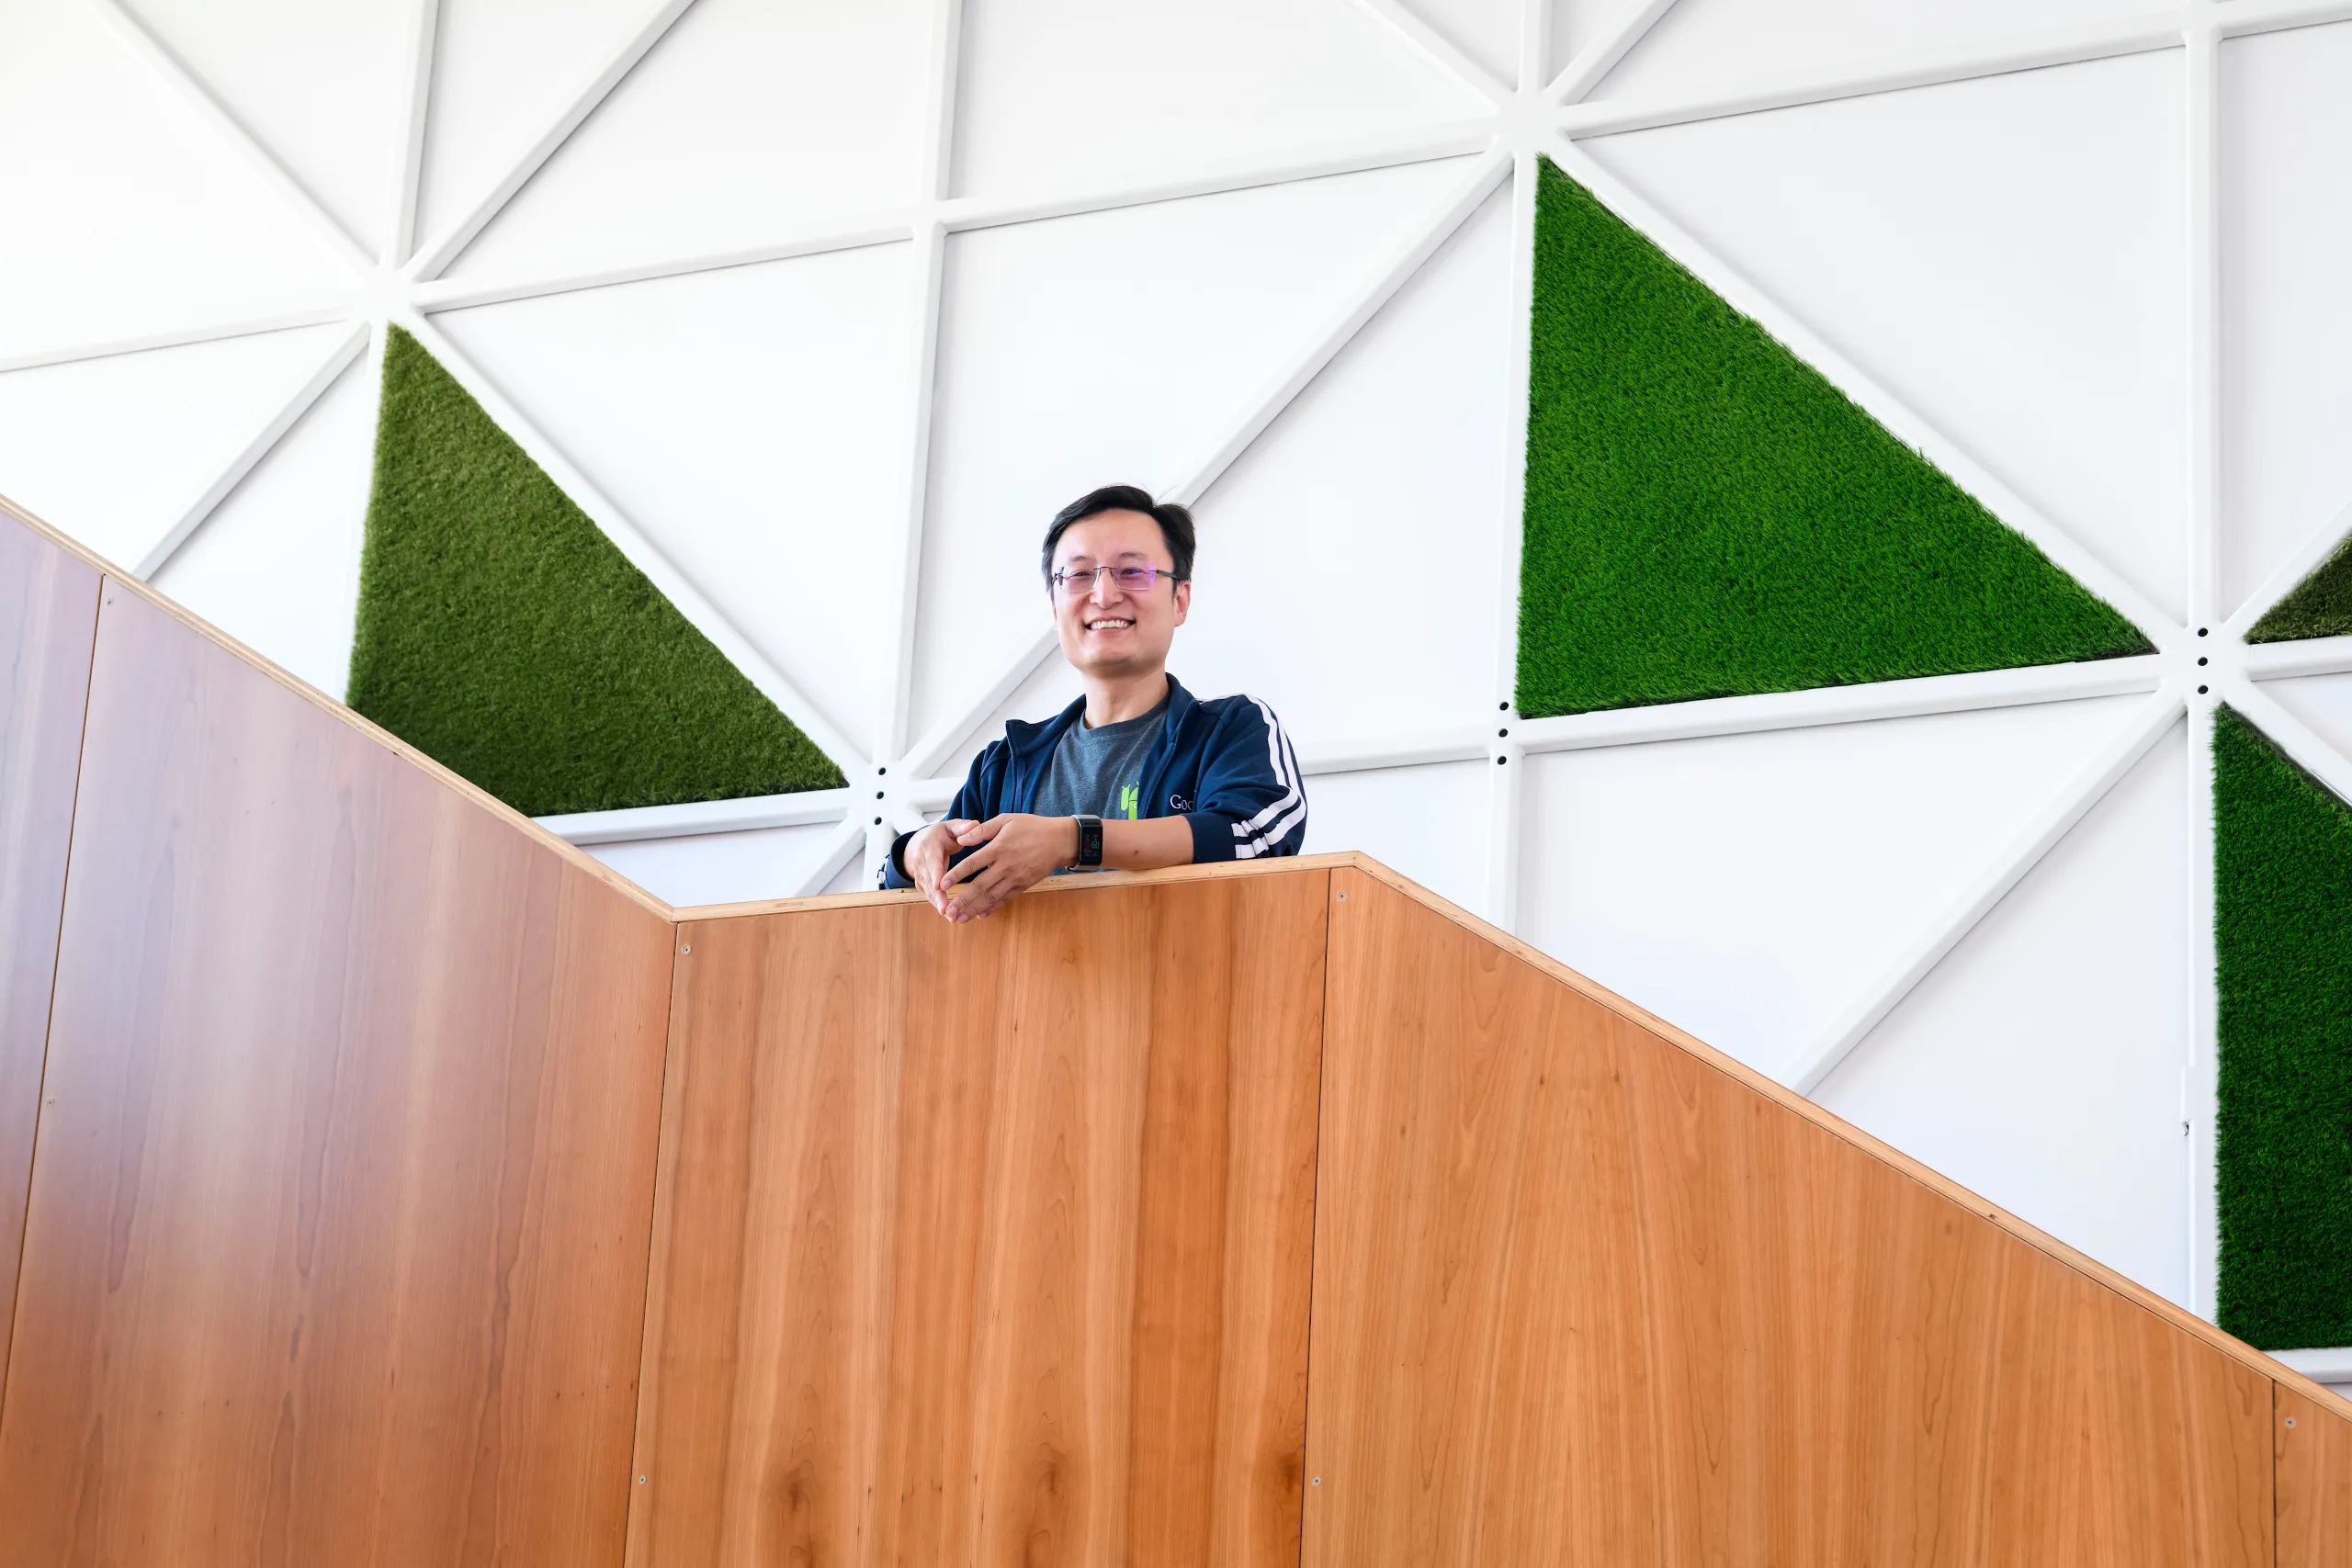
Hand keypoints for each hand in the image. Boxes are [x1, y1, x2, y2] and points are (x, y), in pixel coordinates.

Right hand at [904, 820, 974, 913]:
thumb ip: (963, 827)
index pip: (932, 861)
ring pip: (929, 892)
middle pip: (929, 881)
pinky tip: (950, 916)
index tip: (939, 886)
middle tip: (946, 909)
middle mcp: (921, 862)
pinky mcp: (922, 884)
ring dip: (938, 905)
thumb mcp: (951, 827)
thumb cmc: (941, 835)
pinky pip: (930, 896)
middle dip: (937, 896)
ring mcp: (920, 875)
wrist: (920, 843)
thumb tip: (974, 824)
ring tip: (951, 917)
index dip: (935, 874)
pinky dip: (939, 906)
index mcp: (929, 846)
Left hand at [936, 814, 1077, 922]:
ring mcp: (1015, 878)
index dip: (956, 875)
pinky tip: (980, 915)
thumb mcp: (1006, 820)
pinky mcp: (1023, 885)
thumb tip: (961, 839)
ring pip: (992, 897)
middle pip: (980, 886)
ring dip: (974, 909)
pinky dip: (992, 908)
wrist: (1059, 840)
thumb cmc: (1031, 827)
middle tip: (947, 912)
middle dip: (962, 900)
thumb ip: (982, 830)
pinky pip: (1005, 899)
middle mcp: (1006, 866)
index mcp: (999, 848)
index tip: (942, 885)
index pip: (973, 864)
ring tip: (959, 919)